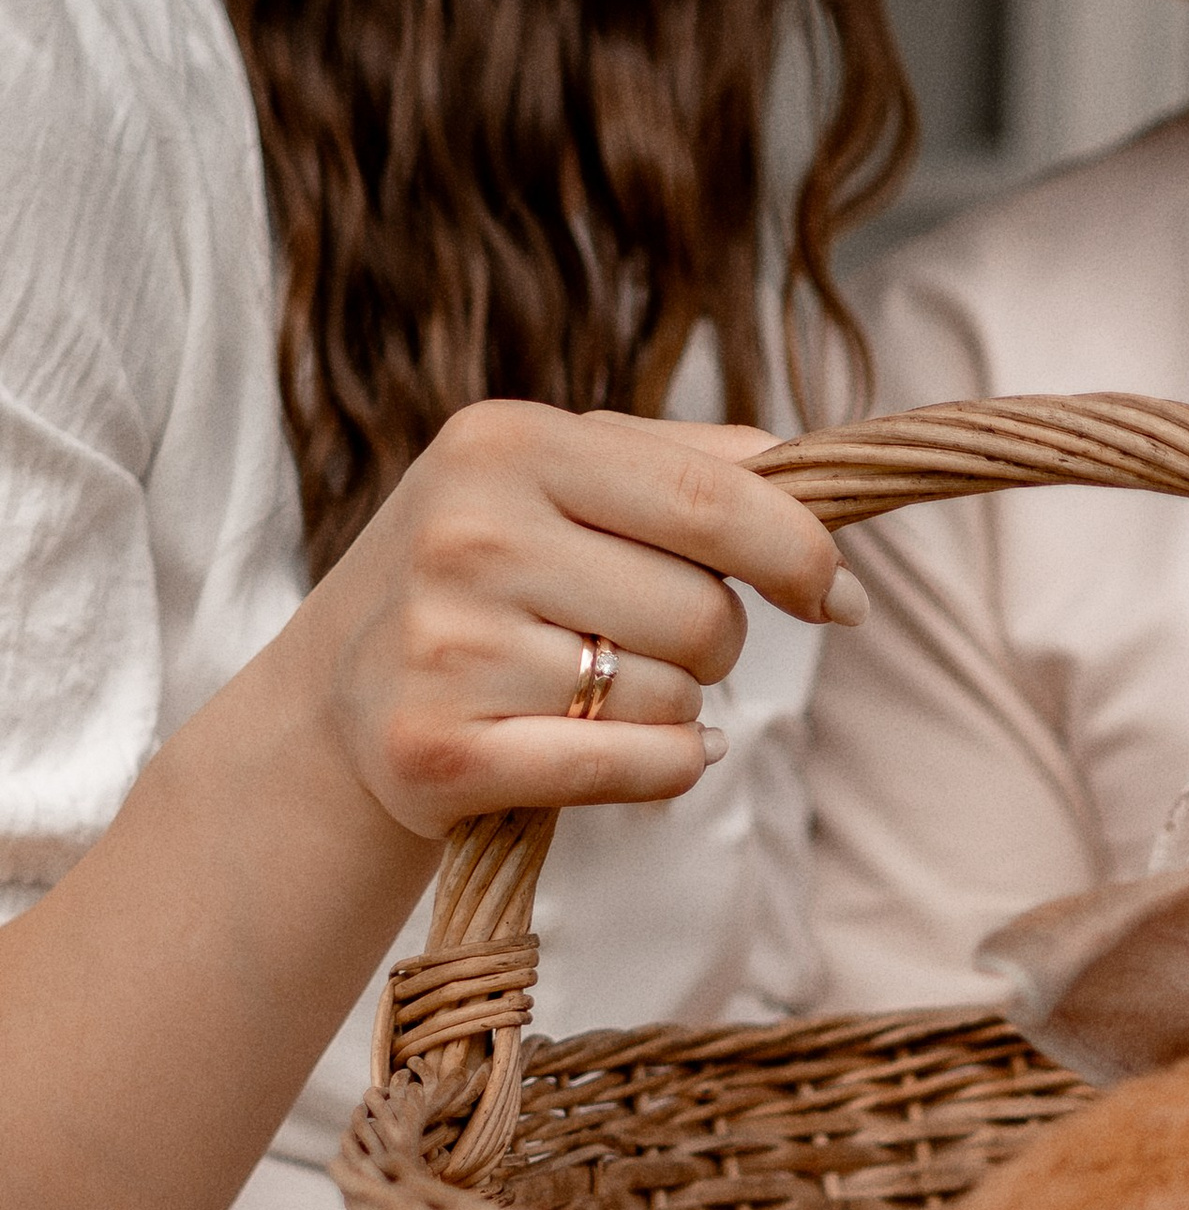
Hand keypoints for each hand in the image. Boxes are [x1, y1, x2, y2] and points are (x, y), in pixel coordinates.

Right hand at [295, 402, 866, 843]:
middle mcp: (471, 532)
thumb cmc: (484, 580)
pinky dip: (663, 767)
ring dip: (667, 707)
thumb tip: (829, 498)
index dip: (804, 556)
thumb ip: (694, 465)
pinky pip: (643, 767)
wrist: (329, 709)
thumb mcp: (561, 482)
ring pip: (676, 698)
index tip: (838, 596)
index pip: (714, 500)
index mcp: (509, 442)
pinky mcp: (441, 752)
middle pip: (708, 615)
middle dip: (712, 643)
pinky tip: (615, 749)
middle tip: (641, 642)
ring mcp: (449, 645)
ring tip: (586, 689)